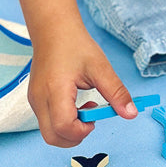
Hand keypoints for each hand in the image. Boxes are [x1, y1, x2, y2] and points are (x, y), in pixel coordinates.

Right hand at [27, 20, 136, 146]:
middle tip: (90, 118)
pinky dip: (62, 122)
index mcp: (55, 90)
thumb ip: (116, 92)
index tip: (95, 117)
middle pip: (53, 138)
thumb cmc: (75, 45)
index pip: (64, 127)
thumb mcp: (100, 67)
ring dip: (68, 130)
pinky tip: (74, 104)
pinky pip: (47, 122)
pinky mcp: (35, 99)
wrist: (53, 29)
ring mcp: (34, 100)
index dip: (82, 131)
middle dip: (75, 136)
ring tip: (83, 107)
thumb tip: (131, 113)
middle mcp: (40, 99)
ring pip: (49, 133)